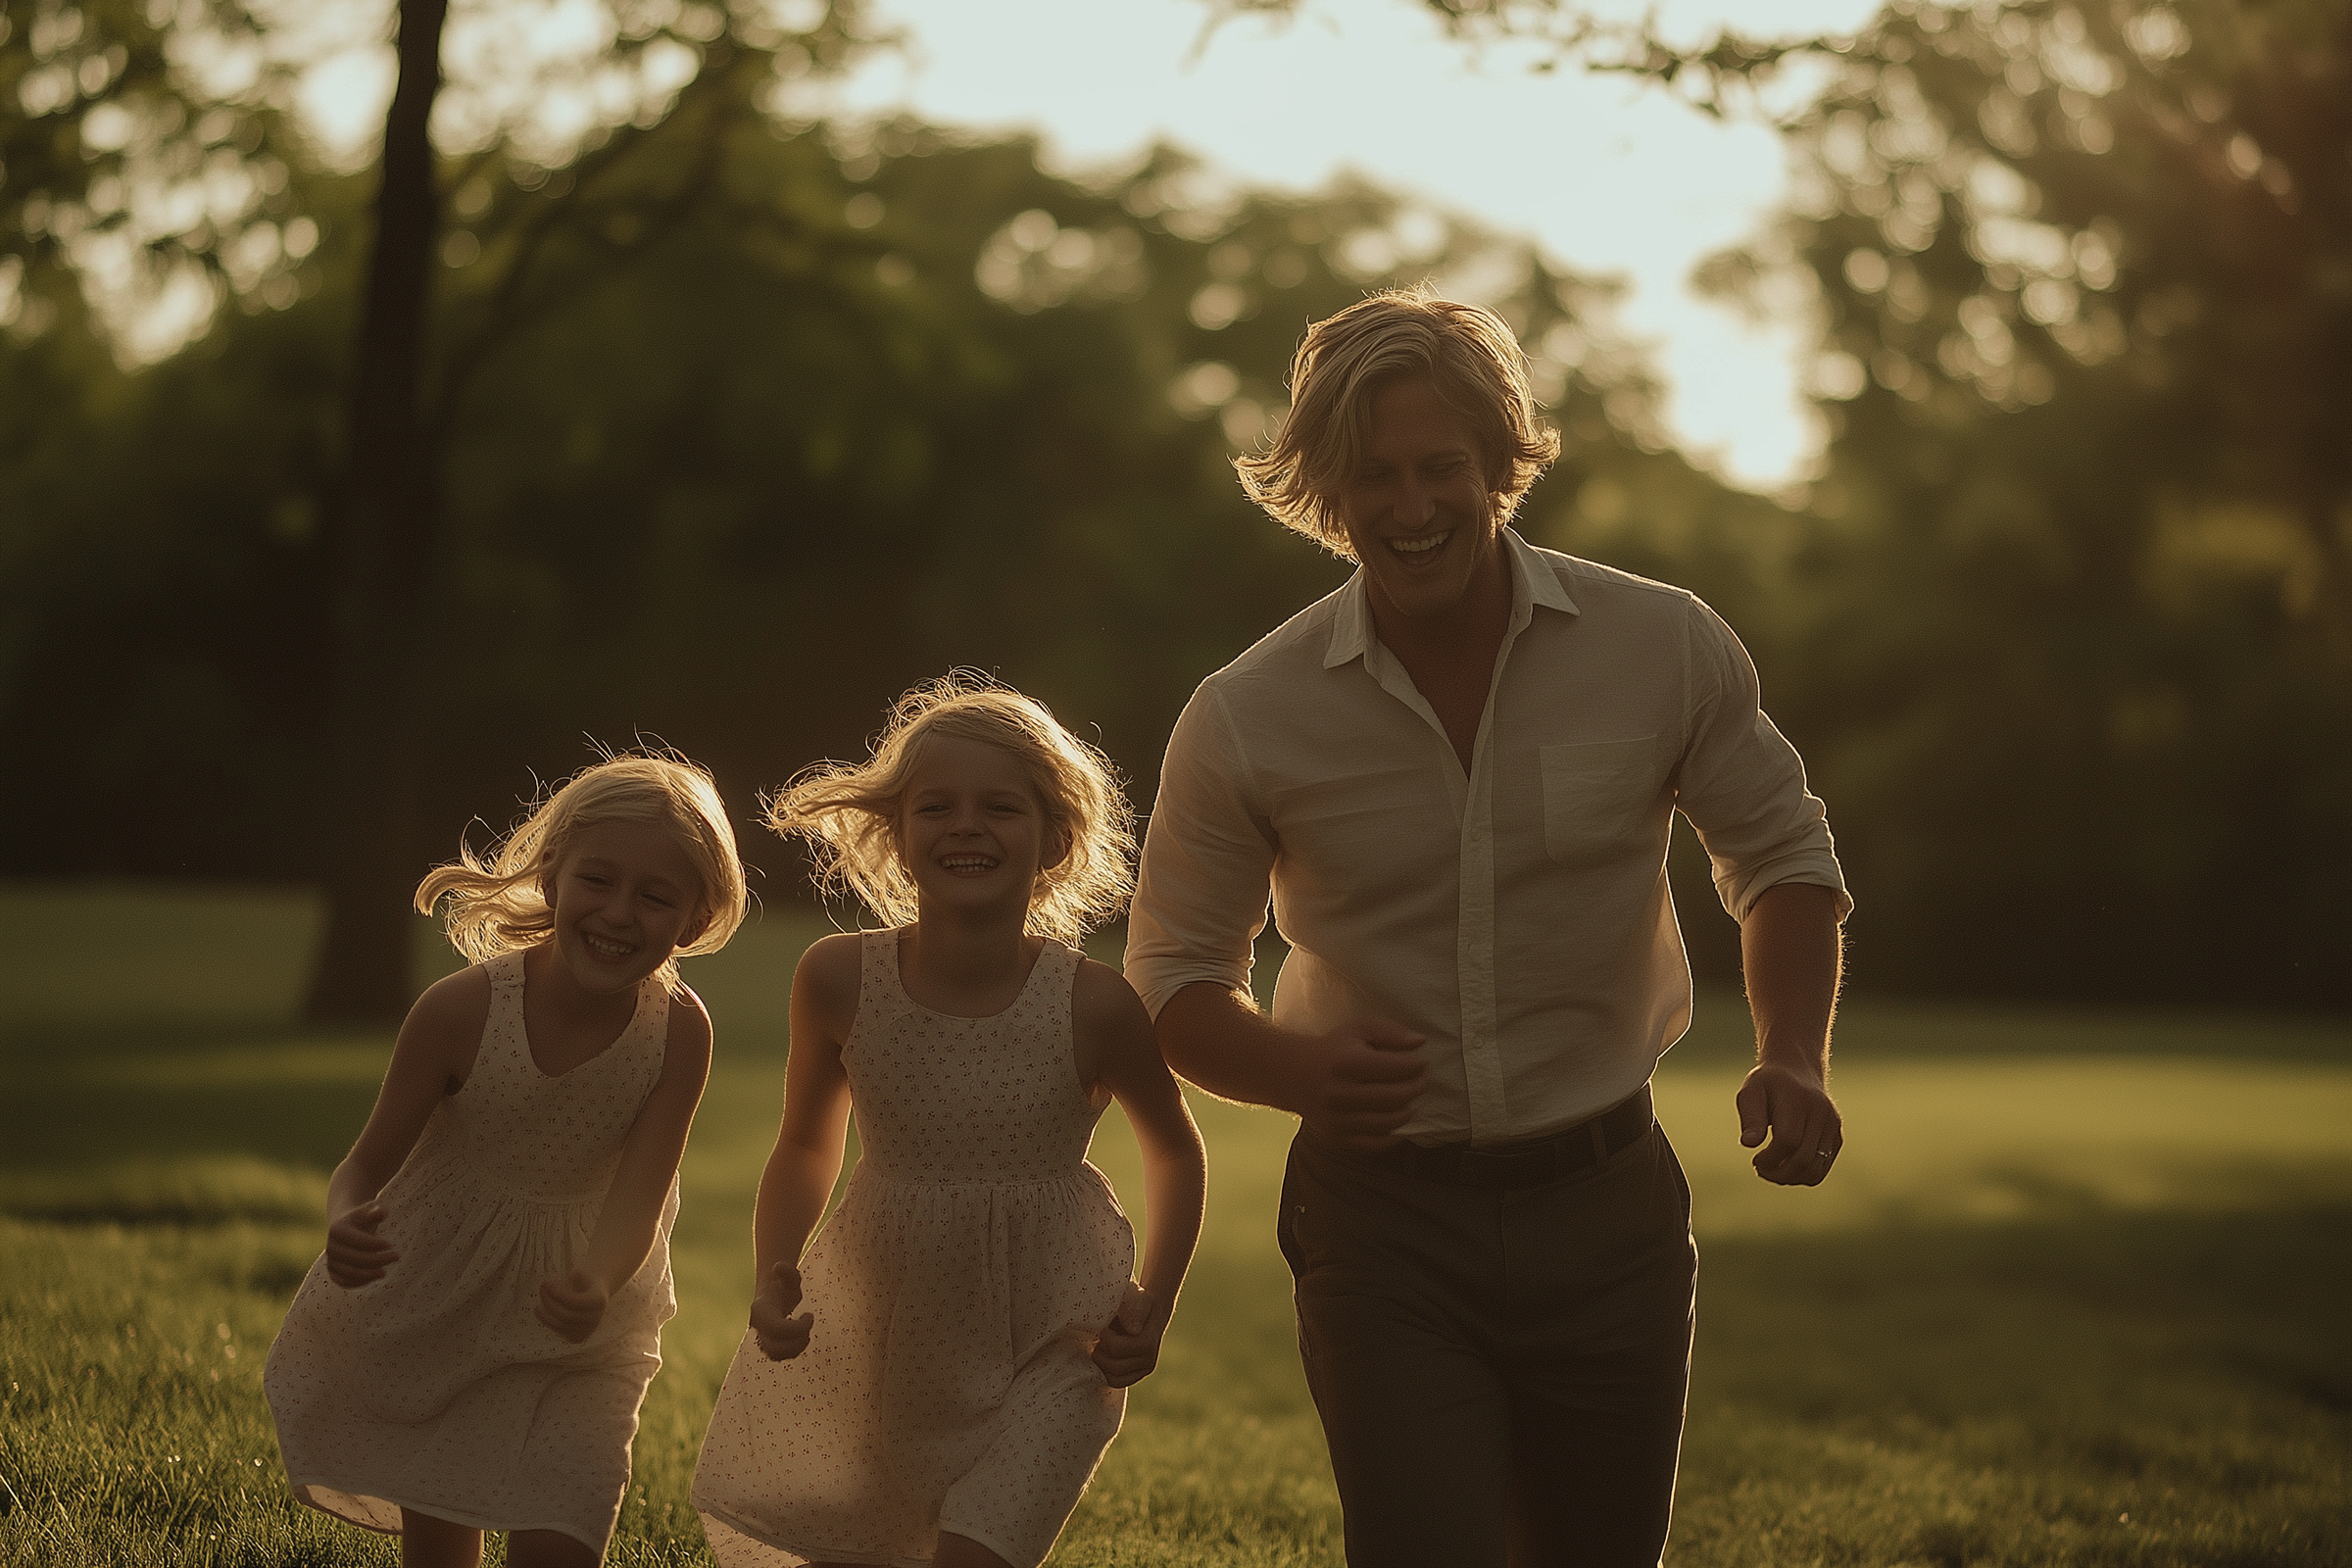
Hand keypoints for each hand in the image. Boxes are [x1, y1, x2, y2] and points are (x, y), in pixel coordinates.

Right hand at [325, 1201, 397, 1287]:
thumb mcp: (369, 1210)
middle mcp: (330, 1247)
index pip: (357, 1242)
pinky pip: (345, 1283)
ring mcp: (331, 1261)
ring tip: (385, 1272)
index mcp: (337, 1230)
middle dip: (378, 1260)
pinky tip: (374, 1276)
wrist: (346, 1226)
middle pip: (355, 1259)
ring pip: (349, 1274)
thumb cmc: (363, 1217)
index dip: (375, 1245)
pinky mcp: (333, 1273)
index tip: (391, 1245)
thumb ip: (376, 1211)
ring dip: (370, 1275)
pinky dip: (360, 1283)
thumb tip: (381, 1212)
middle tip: (396, 1257)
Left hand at [535, 1268, 609, 1342]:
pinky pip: (558, 1330)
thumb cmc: (584, 1279)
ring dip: (544, 1313)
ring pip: (560, 1325)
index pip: (577, 1302)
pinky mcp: (578, 1337)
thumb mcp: (580, 1272)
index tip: (547, 1283)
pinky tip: (541, 1310)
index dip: (560, 1295)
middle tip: (542, 1287)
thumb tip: (551, 1286)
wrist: (593, 1292)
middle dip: (549, 1301)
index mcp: (599, 1300)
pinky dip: (547, 1320)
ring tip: (538, 1301)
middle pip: (567, 1315)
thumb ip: (568, 1278)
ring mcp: (587, 1330)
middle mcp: (595, 1318)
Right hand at [749, 1261, 813, 1360]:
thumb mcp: (789, 1276)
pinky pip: (778, 1356)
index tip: (809, 1315)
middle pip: (773, 1348)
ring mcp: (761, 1337)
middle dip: (796, 1342)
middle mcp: (758, 1327)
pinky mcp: (768, 1344)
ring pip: (775, 1355)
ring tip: (805, 1335)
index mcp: (761, 1311)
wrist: (772, 1292)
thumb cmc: (783, 1284)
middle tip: (807, 1330)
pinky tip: (801, 1337)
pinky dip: (793, 1351)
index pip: (777, 1329)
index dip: (798, 1328)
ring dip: (795, 1349)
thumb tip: (778, 1266)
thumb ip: (787, 1272)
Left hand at [1090, 1280, 1165, 1388]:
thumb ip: (1135, 1312)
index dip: (1105, 1338)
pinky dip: (1106, 1372)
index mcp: (1148, 1342)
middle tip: (1099, 1340)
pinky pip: (1117, 1382)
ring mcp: (1145, 1370)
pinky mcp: (1138, 1375)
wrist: (1151, 1311)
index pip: (1116, 1348)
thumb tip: (1133, 1330)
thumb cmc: (1139, 1302)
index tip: (1105, 1328)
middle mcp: (1149, 1360)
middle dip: (1101, 1352)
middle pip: (1113, 1366)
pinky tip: (1104, 1357)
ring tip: (1102, 1348)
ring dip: (1102, 1364)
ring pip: (1114, 1379)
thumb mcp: (1138, 1300)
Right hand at [1293, 1017, 1425, 1152]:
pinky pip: (1374, 1144)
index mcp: (1347, 1062)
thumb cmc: (1334, 1049)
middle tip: (1421, 1081)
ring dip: (1408, 1111)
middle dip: (1417, 1088)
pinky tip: (1397, 1123)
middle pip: (1396, 1096)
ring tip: (1411, 1100)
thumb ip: (1391, 1032)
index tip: (1421, 1062)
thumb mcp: (1358, 1029)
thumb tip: (1420, 1042)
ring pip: (1389, 1122)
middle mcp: (1341, 1093)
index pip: (1397, 1067)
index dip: (1417, 1065)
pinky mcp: (1336, 1137)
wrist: (1294, 1074)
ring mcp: (1337, 1119)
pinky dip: (1392, 1136)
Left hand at [1736, 1061, 1841, 1185]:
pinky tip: (1786, 1168)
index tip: (1755, 1159)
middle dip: (1778, 1173)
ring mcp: (1832, 1127)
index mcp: (1798, 1100)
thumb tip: (1748, 1143)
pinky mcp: (1837, 1138)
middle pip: (1803, 1159)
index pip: (1788, 1140)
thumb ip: (1750, 1117)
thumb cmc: (1768, 1084)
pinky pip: (1822, 1168)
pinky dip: (1802, 1176)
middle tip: (1760, 1169)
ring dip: (1790, 1178)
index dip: (1769, 1158)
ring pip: (1815, 1169)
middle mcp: (1821, 1113)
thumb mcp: (1751, 1092)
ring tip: (1772, 1171)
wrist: (1797, 1071)